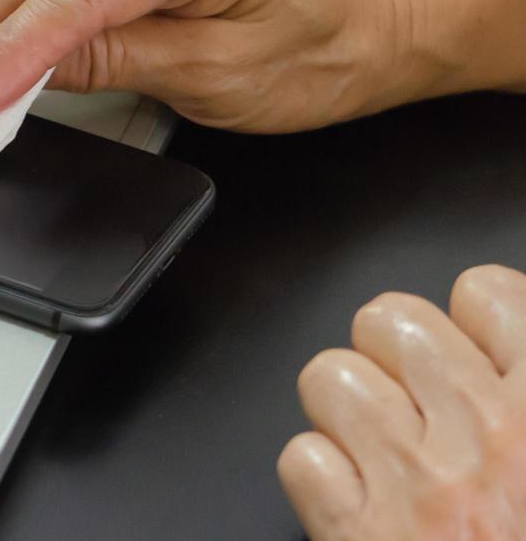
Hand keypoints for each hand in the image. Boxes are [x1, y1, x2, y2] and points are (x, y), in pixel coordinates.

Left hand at [279, 265, 525, 539]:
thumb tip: (506, 356)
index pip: (487, 292)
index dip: (472, 320)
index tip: (475, 353)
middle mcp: (485, 439)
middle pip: (389, 319)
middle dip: (393, 355)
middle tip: (417, 404)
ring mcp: (415, 486)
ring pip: (330, 375)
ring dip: (346, 410)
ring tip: (380, 449)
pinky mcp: (355, 534)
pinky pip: (302, 457)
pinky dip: (320, 478)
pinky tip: (358, 504)